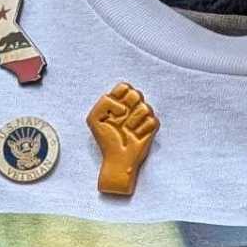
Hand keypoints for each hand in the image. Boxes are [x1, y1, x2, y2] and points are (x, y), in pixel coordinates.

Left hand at [88, 83, 157, 198]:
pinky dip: (142, 129)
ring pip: (146, 107)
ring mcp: (142, 118)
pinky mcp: (151, 128)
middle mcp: (132, 108)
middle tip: (121, 117)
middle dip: (128, 104)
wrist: (117, 159)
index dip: (120, 93)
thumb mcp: (94, 119)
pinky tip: (136, 136)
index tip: (114, 107)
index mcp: (118, 103)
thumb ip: (103, 103)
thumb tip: (123, 107)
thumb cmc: (106, 141)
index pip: (124, 86)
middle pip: (136, 93)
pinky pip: (152, 121)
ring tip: (127, 130)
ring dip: (134, 120)